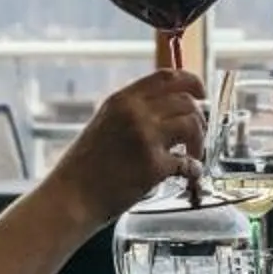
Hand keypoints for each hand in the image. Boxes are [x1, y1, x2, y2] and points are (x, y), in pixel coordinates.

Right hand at [49, 70, 206, 226]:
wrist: (71, 197)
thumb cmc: (84, 166)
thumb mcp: (104, 123)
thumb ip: (133, 112)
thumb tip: (168, 109)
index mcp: (122, 99)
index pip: (167, 76)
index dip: (192, 82)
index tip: (201, 94)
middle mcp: (135, 113)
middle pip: (186, 100)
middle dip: (200, 118)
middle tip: (198, 134)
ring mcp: (146, 137)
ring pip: (192, 124)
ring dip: (199, 141)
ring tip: (193, 154)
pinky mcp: (153, 165)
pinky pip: (188, 162)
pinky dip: (194, 169)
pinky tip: (190, 174)